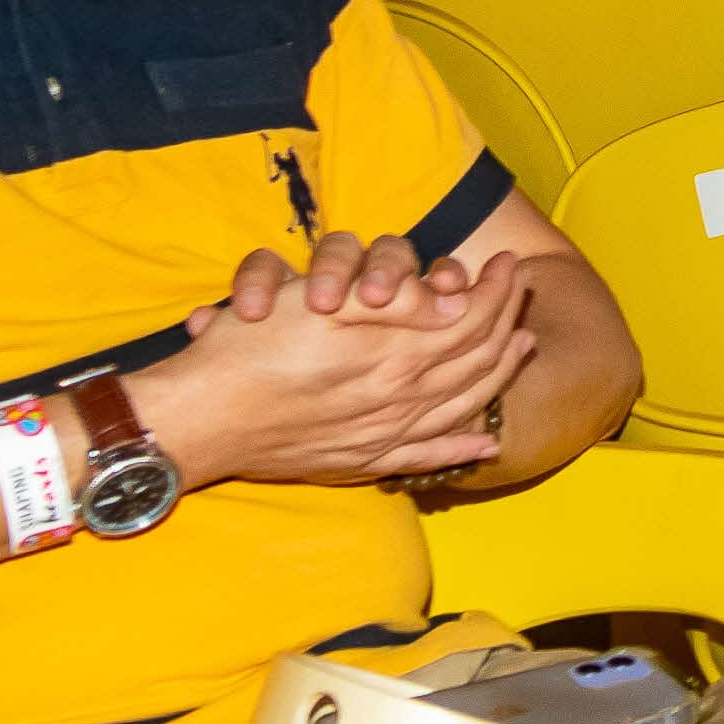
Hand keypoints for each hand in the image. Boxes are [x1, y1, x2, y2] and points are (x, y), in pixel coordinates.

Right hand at [140, 235, 539, 488]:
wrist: (200, 419)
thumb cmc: (251, 350)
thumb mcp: (322, 309)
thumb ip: (399, 312)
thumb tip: (458, 310)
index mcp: (393, 358)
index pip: (468, 321)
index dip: (494, 290)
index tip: (508, 264)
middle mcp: (398, 400)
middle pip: (473, 359)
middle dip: (505, 322)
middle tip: (523, 294)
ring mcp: (382, 435)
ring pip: (459, 404)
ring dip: (497, 374)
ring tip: (522, 348)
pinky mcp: (359, 460)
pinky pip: (425, 457)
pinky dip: (461, 450)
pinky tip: (484, 446)